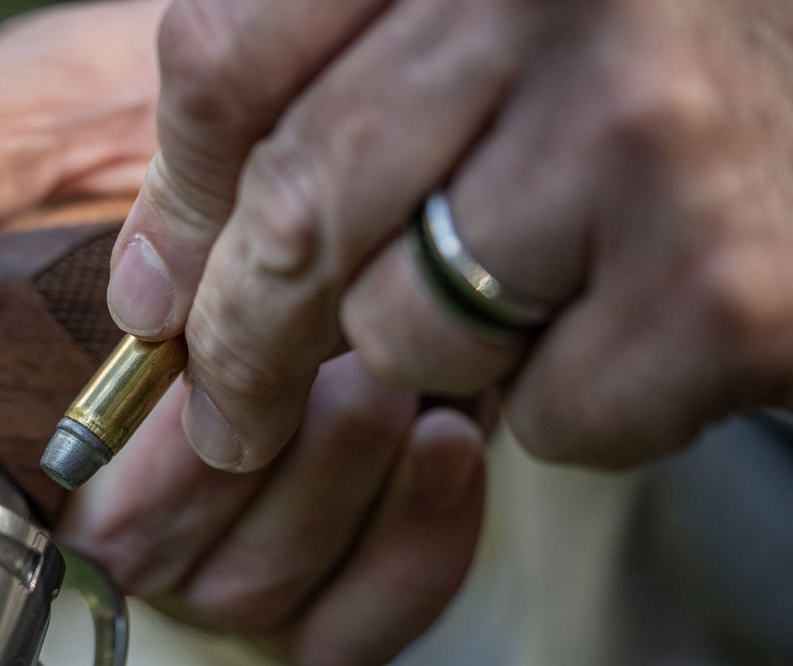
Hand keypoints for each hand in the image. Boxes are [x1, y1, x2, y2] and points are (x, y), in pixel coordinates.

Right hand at [0, 2, 485, 665]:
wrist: (315, 107)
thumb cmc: (133, 107)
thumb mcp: (10, 112)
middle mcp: (80, 495)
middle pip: (110, 570)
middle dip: (183, 482)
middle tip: (238, 374)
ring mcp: (204, 531)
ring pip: (238, 598)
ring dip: (312, 491)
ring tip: (360, 378)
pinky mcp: (329, 544)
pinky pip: (350, 624)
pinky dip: (406, 552)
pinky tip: (434, 445)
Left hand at [111, 0, 792, 470]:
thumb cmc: (655, 54)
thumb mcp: (481, 16)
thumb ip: (326, 93)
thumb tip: (156, 279)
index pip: (226, 57)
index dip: (176, 199)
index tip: (159, 289)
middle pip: (299, 208)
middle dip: (241, 344)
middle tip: (229, 412)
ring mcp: (643, 130)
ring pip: (403, 325)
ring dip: (435, 354)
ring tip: (528, 299)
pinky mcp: (721, 282)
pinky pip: (546, 412)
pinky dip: (573, 405)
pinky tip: (641, 328)